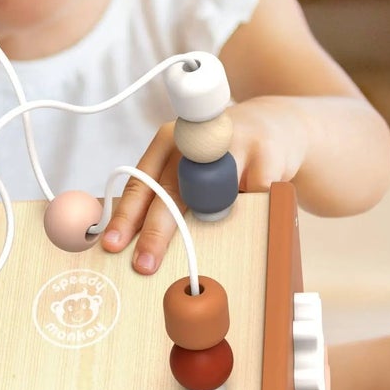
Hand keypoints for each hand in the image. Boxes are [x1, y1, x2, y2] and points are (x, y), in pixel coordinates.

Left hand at [100, 97, 308, 273]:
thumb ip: (165, 193)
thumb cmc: (220, 157)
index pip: (141, 182)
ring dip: (211, 219)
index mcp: (168, 143)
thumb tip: (136, 244)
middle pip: (171, 190)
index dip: (126, 215)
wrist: (275, 125)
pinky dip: (251, 211)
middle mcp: (196, 140)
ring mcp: (232, 144)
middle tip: (144, 264)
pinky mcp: (266, 154)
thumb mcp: (187, 165)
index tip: (113, 244)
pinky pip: (252, 197)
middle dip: (155, 233)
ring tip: (209, 239)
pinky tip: (253, 207)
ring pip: (214, 195)